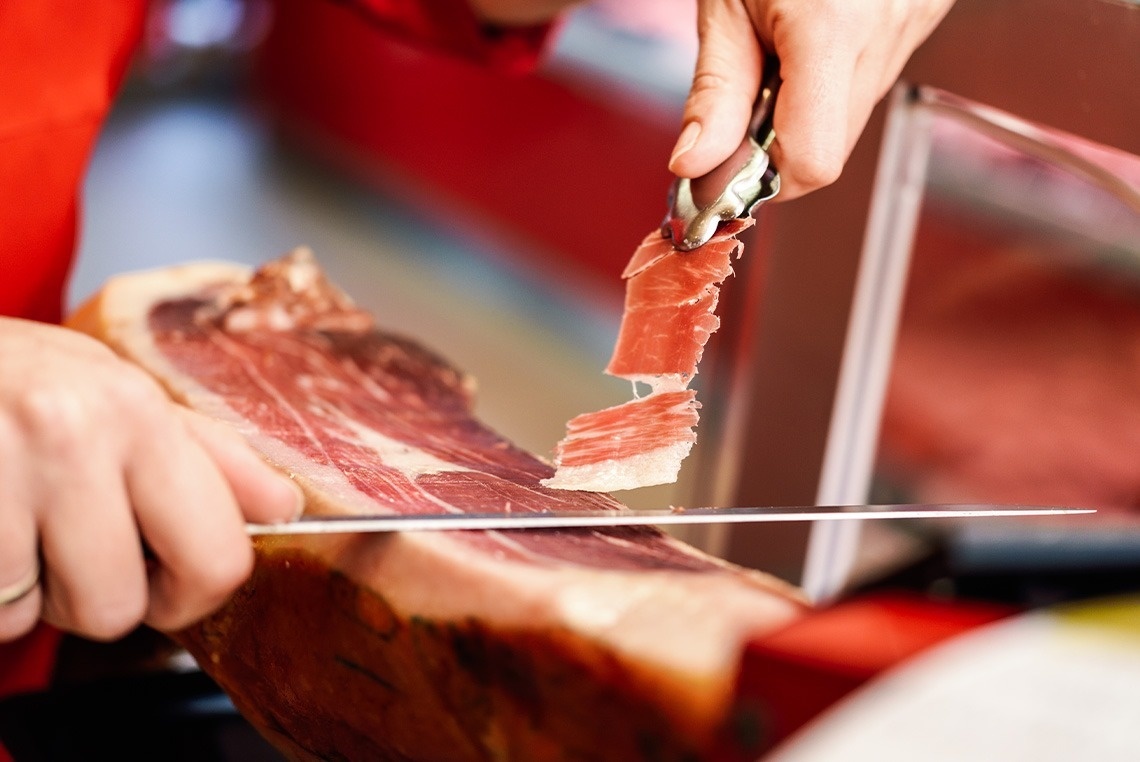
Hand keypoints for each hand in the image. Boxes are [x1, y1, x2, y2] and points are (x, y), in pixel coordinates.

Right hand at [0, 319, 300, 642]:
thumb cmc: (13, 380)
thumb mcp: (117, 393)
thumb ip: (206, 455)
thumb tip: (283, 506)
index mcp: (138, 411)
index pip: (219, 554)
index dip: (193, 590)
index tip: (165, 576)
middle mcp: (74, 434)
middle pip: (123, 607)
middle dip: (103, 601)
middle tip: (75, 552)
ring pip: (41, 618)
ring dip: (27, 593)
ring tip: (14, 524)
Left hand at [669, 0, 955, 199]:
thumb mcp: (725, 3)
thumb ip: (713, 93)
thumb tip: (694, 167)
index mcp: (833, 27)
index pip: (812, 160)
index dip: (766, 176)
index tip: (726, 167)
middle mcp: (886, 29)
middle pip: (831, 147)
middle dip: (778, 145)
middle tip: (744, 105)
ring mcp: (914, 23)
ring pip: (851, 118)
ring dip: (804, 112)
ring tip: (779, 57)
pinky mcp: (922, 17)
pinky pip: (870, 80)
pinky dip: (831, 82)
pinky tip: (812, 41)